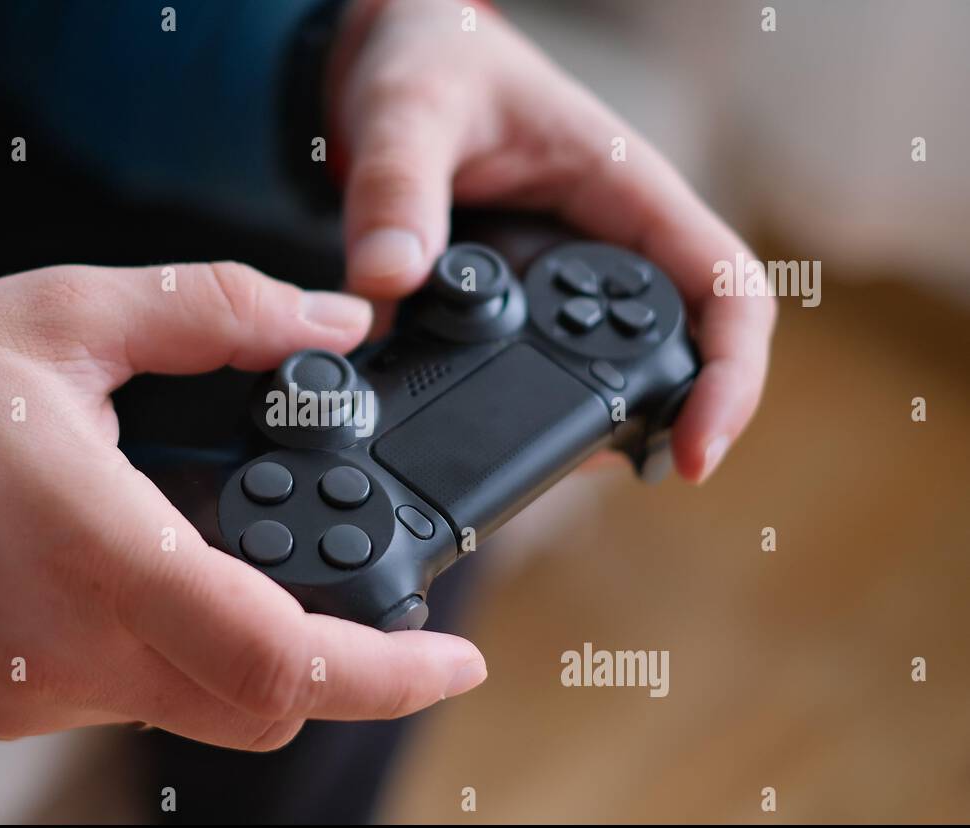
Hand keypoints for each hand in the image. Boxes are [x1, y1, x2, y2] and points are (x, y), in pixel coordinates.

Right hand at [0, 263, 486, 747]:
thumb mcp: (63, 315)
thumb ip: (217, 312)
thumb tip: (327, 321)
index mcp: (100, 551)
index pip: (282, 661)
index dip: (390, 675)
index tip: (451, 655)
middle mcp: (71, 650)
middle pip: (262, 705)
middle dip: (336, 661)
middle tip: (355, 586)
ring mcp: (34, 695)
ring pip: (194, 704)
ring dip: (240, 642)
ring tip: (211, 543)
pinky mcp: (2, 709)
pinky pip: (121, 695)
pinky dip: (159, 644)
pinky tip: (120, 566)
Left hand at [329, 0, 775, 481]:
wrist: (392, 63)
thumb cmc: (431, 62)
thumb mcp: (411, 110)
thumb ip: (397, 190)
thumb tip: (386, 281)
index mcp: (627, 190)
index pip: (726, 288)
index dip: (732, 375)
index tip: (697, 451)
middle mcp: (608, 246)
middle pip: (678, 355)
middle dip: (653, 426)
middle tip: (583, 472)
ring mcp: (562, 285)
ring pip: (604, 376)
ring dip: (580, 429)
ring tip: (522, 467)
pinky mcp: (513, 309)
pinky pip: (532, 372)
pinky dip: (511, 411)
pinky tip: (469, 432)